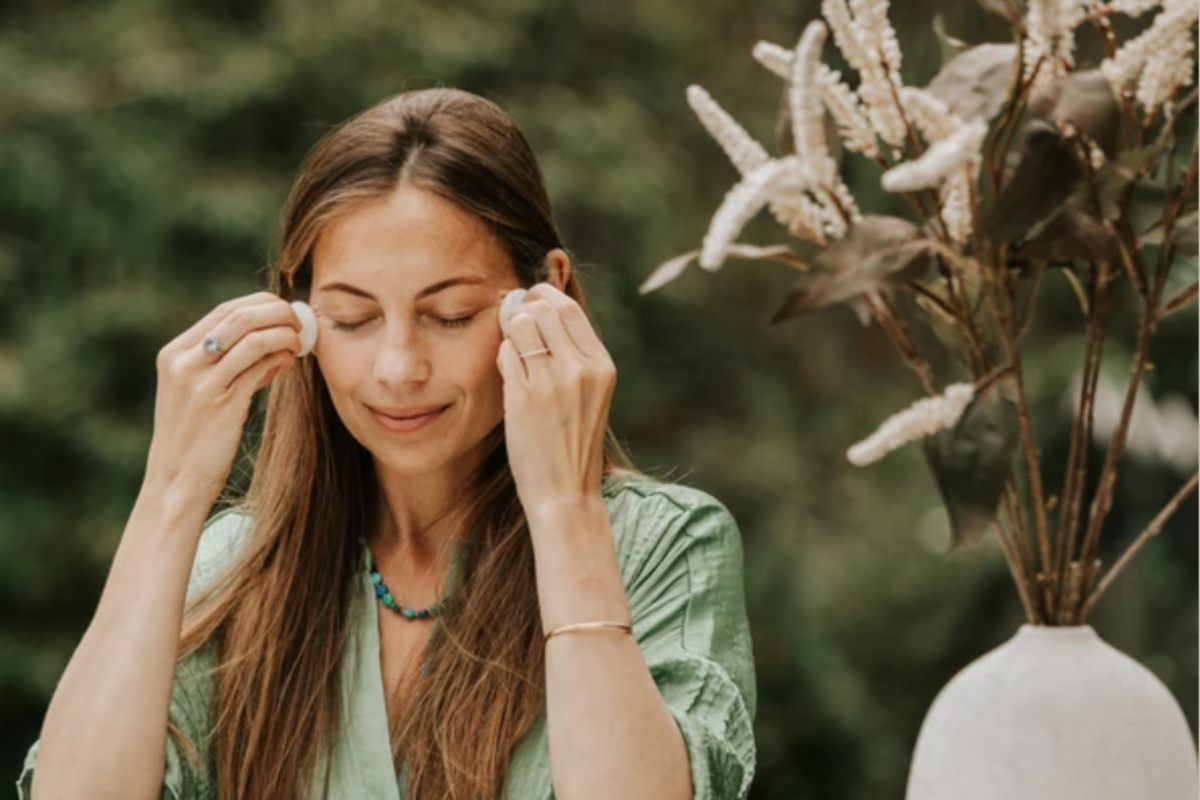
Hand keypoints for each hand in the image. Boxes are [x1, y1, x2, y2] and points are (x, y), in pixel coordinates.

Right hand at [144, 292, 302, 504]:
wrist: (177, 481)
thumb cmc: (195, 437)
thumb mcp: (200, 393)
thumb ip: (231, 364)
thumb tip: (277, 343)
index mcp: (174, 354)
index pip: (223, 310)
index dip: (260, 304)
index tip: (285, 310)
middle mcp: (183, 362)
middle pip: (239, 316)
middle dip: (277, 312)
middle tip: (301, 321)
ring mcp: (200, 382)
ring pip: (252, 336)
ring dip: (284, 333)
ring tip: (300, 340)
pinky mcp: (221, 402)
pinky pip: (259, 365)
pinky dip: (280, 356)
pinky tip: (290, 361)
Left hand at [496, 283, 616, 518]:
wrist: (565, 493)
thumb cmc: (572, 445)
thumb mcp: (589, 395)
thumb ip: (572, 355)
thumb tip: (535, 311)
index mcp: (602, 367)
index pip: (570, 309)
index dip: (545, 299)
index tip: (532, 306)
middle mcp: (580, 369)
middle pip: (544, 309)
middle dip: (524, 311)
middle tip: (515, 327)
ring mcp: (551, 382)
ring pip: (520, 326)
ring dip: (511, 335)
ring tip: (515, 358)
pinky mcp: (524, 397)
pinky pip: (505, 353)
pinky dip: (503, 359)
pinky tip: (510, 378)